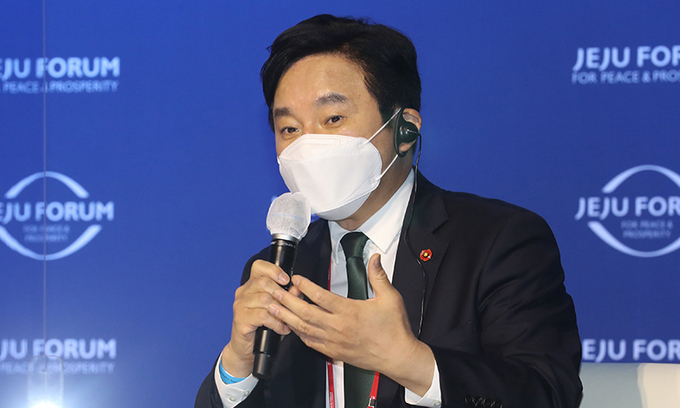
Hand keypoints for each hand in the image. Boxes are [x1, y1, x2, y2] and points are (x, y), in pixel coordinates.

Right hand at [220, 260, 300, 377]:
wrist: (246, 349)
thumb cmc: (263, 327)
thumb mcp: (276, 309)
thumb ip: (286, 297)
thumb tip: (297, 289)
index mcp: (251, 285)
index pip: (259, 267)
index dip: (274, 270)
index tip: (286, 280)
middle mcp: (243, 293)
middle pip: (264, 282)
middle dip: (281, 294)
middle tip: (291, 306)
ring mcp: (240, 306)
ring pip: (264, 299)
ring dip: (281, 310)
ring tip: (289, 320)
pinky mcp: (241, 320)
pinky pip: (263, 316)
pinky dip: (276, 322)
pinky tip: (282, 328)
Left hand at [269, 254, 434, 394]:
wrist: (398, 356)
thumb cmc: (394, 329)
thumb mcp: (390, 298)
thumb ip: (378, 276)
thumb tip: (375, 258)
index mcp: (350, 312)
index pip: (322, 297)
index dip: (307, 287)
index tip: (297, 279)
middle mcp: (338, 327)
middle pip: (306, 313)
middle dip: (288, 302)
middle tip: (275, 292)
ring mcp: (334, 342)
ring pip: (304, 329)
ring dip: (287, 318)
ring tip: (274, 308)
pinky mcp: (334, 352)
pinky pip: (311, 343)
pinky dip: (299, 334)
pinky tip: (292, 327)